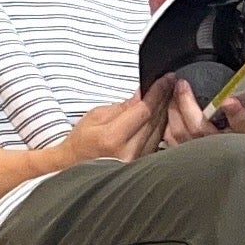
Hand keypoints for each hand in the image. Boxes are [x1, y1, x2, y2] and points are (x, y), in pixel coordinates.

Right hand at [54, 78, 208, 166]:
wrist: (74, 166)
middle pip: (155, 120)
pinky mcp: (142, 165)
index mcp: (112, 138)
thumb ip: (122, 106)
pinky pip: (157, 141)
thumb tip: (143, 95)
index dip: (157, 92)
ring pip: (159, 130)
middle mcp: (128, 152)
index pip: (143, 110)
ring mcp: (137, 161)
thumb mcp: (95, 116)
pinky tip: (162, 113)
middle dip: (164, 97)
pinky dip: (160, 124)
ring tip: (168, 93)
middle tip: (170, 81)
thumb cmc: (81, 141)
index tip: (166, 79)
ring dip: (165, 110)